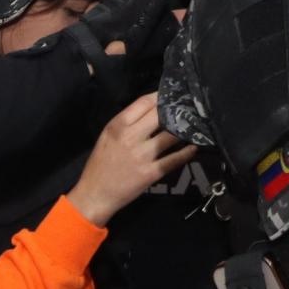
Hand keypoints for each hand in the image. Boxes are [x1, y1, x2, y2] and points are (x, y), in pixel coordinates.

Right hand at [69, 94, 196, 225]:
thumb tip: (150, 111)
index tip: (171, 95)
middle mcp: (131, 137)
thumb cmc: (100, 163)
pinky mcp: (151, 173)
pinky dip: (186, 152)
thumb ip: (126, 122)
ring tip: (193, 126)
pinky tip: (193, 147)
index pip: (144, 103)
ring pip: (170, 136)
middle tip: (187, 108)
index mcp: (118, 126)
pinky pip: (174, 160)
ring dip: (184, 130)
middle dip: (175, 110)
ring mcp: (142, 155)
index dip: (161, 96)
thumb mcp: (107, 136)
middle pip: (160, 115)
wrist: (95, 194)